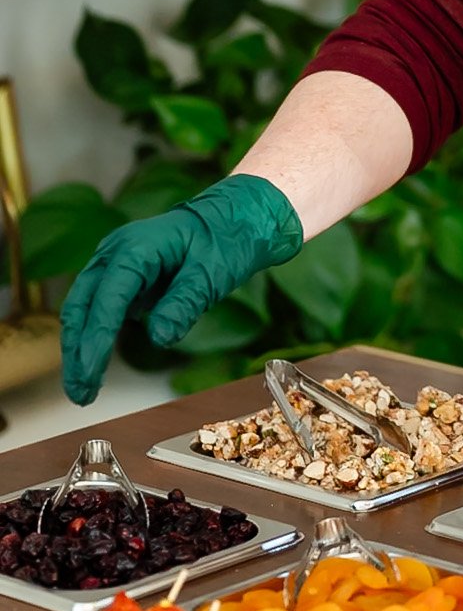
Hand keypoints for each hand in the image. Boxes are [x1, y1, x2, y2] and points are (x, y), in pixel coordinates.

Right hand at [58, 175, 303, 404]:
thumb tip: (158, 338)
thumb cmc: (227, 239)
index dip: (96, 339)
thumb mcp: (212, 273)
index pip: (107, 297)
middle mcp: (117, 251)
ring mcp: (116, 262)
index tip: (90, 374)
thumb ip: (184, 304)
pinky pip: (99, 308)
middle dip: (78, 351)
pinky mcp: (123, 276)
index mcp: (137, 247)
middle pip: (83, 305)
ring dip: (80, 348)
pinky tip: (94, 365)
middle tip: (80, 393)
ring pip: (85, 308)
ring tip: (82, 389)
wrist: (237, 216)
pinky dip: (94, 336)